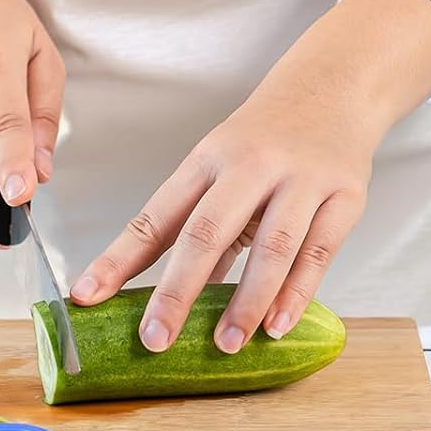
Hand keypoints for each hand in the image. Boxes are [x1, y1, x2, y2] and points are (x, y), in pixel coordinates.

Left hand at [72, 0, 430, 351]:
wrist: (334, 85)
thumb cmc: (264, 137)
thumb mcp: (221, 164)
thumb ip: (199, 226)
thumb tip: (168, 294)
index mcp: (206, 160)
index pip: (155, 216)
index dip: (118, 259)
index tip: (86, 295)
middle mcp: (250, 165)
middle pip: (206, 232)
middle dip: (176, 290)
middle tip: (154, 338)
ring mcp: (300, 179)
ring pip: (271, 247)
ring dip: (245, 302)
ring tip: (225, 345)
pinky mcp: (345, 196)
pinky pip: (318, 253)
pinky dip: (296, 294)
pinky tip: (277, 325)